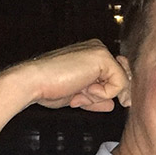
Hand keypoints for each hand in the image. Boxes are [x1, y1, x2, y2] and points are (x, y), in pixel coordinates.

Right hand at [10, 39, 130, 110]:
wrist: (34, 82)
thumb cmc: (49, 88)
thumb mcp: (78, 95)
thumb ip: (96, 98)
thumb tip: (112, 105)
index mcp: (91, 55)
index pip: (113, 77)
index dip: (103, 94)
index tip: (80, 99)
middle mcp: (98, 50)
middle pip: (121, 79)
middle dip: (104, 95)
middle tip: (79, 98)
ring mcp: (101, 51)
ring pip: (121, 83)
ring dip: (100, 96)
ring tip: (77, 94)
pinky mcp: (104, 57)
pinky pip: (119, 84)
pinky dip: (102, 94)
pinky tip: (81, 89)